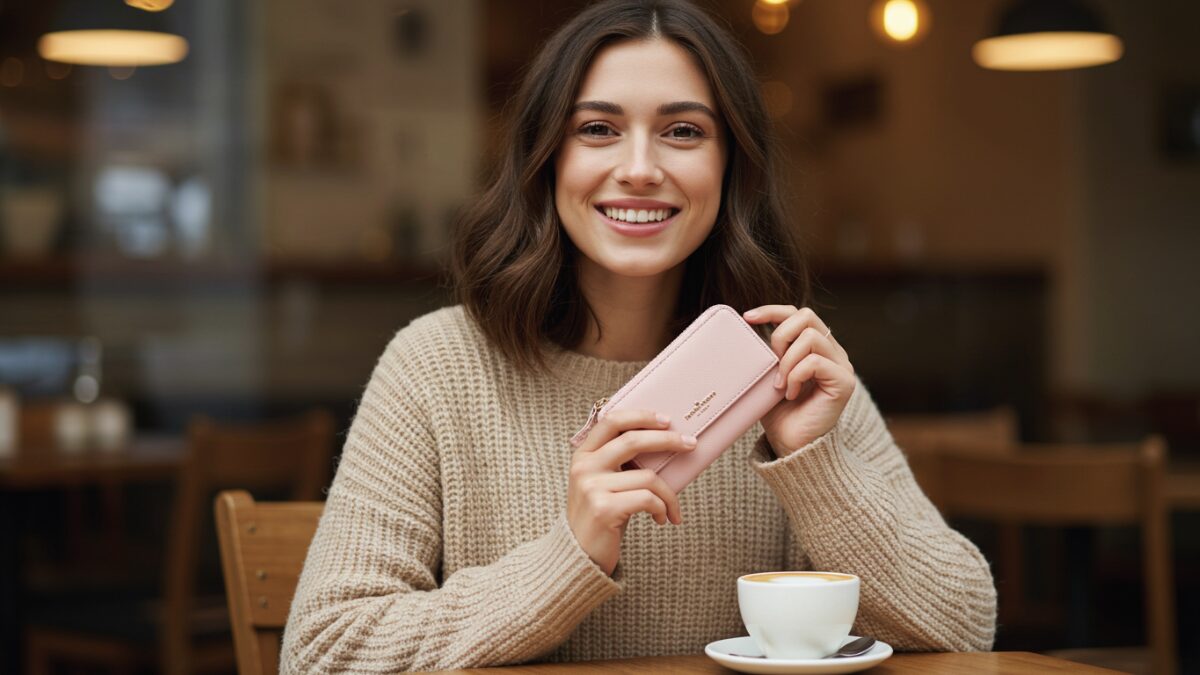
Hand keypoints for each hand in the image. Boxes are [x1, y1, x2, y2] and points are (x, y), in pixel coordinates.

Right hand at [567, 409, 695, 574]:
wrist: (578, 557)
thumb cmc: (600, 518)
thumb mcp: (602, 484)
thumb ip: (618, 463)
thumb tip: (664, 444)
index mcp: (583, 455)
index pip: (612, 421)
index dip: (641, 416)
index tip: (667, 420)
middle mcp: (584, 467)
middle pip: (633, 440)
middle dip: (668, 440)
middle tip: (691, 445)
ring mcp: (592, 487)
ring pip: (648, 477)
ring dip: (669, 495)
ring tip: (672, 510)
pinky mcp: (604, 509)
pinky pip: (648, 499)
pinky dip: (663, 509)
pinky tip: (661, 520)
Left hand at [742, 305, 855, 455]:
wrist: (791, 446)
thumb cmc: (779, 413)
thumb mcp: (768, 375)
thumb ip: (767, 353)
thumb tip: (747, 326)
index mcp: (817, 347)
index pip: (798, 313)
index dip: (773, 310)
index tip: (748, 318)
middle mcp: (833, 352)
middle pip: (807, 316)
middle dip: (780, 335)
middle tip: (772, 363)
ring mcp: (841, 365)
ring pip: (811, 337)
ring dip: (787, 361)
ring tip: (780, 385)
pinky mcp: (844, 382)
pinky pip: (815, 362)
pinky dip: (796, 375)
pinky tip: (791, 394)